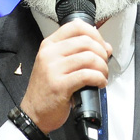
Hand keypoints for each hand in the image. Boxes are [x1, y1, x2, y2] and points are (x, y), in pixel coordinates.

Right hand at [20, 19, 111, 133]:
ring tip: (102, 75)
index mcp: (49, 45)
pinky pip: (87, 75)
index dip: (95, 34)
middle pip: (86, 41)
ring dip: (102, 67)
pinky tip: (100, 83)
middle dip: (102, 53)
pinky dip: (99, 78)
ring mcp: (53, 69)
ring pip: (89, 58)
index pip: (76, 26)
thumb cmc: (47, 89)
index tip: (101, 45)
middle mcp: (50, 54)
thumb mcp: (56, 65)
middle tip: (104, 64)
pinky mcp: (60, 85)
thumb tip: (106, 47)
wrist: (33, 112)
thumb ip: (78, 53)